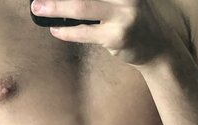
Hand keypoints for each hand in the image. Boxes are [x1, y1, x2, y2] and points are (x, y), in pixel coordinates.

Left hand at [30, 0, 174, 66]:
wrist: (160, 47)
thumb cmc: (136, 18)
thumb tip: (67, 0)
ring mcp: (123, 15)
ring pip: (81, 7)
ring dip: (56, 8)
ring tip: (38, 7)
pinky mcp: (117, 37)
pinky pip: (85, 33)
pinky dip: (67, 32)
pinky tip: (55, 30)